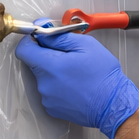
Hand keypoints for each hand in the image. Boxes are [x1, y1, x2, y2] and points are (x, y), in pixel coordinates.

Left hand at [16, 22, 138, 138]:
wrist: (114, 106)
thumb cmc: (103, 76)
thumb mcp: (85, 45)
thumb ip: (58, 36)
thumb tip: (41, 30)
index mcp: (49, 66)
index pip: (23, 50)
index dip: (31, 41)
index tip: (43, 39)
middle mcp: (44, 84)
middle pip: (35, 63)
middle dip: (48, 56)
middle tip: (69, 56)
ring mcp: (47, 98)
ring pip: (44, 77)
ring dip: (55, 72)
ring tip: (76, 73)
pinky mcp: (53, 109)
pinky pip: (50, 91)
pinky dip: (59, 87)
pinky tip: (75, 86)